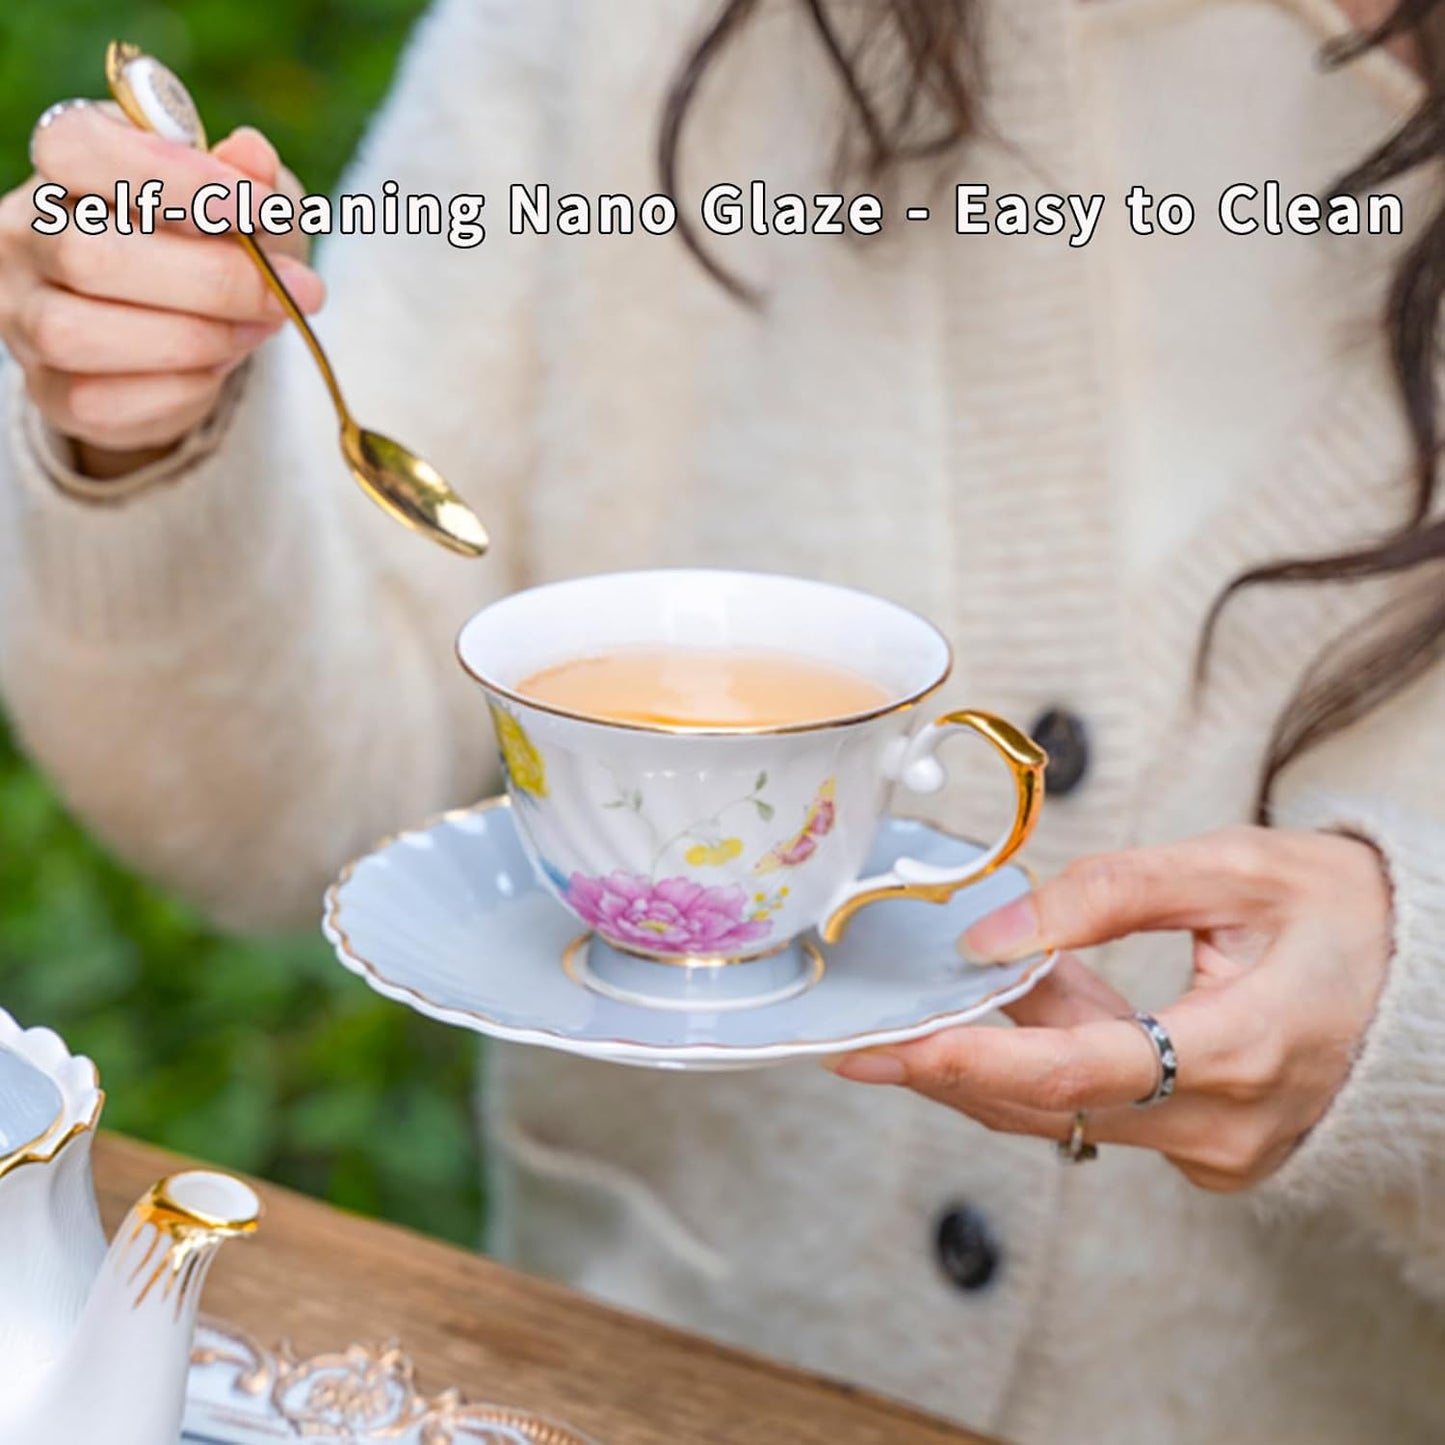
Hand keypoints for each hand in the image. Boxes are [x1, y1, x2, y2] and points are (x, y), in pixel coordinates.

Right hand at [0, 101, 324, 476]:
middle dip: (210, 281)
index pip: (81, 149)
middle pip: (86, 254)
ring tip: (254, 330)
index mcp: (65, 163)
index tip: (258, 206)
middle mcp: (26, 233)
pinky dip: (178, 388)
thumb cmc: (214, 246)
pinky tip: (216, 367)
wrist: (192, 329)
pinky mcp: (47, 389)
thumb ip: (253, 181)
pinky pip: (101, 400)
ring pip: (79, 335)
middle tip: (293, 291)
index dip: (172, 177)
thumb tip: (253, 156)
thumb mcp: (248, 204)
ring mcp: (24, 313)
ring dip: (193, 340)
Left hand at [829, 827, 1393, 1191]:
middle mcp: (1227, 1125)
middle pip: (1054, 1105)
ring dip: (1004, 1054)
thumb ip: (1105, 895)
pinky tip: (1034, 1006)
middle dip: (954, 1069)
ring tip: (952, 997)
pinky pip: (1105, 1113)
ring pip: (1073, 1112)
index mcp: (1242, 1049)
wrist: (1428, 979)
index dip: (974, 1065)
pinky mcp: (1210, 1149)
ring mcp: (1222, 1151)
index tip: (893, 1052)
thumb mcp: (1229, 868)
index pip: (1078, 1074)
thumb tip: (992, 936)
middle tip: (865, 1040)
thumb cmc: (1342, 911)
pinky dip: (1057, 1062)